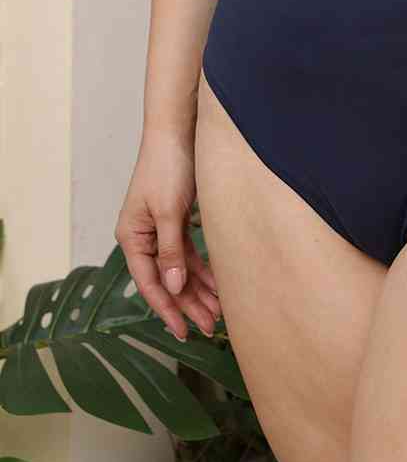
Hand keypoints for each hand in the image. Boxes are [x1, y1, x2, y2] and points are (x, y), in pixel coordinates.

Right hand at [115, 127, 221, 341]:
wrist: (177, 130)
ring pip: (180, 268)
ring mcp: (160, 229)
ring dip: (198, 289)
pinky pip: (189, 252)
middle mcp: (143, 236)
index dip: (167, 309)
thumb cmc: (168, 166)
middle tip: (209, 327)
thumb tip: (173, 286)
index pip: (149, 282)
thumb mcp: (169, 211)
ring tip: (217, 312)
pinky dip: (203, 268)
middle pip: (166, 279)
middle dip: (187, 304)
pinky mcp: (177, 219)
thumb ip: (170, 250)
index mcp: (132, 237)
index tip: (183, 331)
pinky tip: (218, 284)